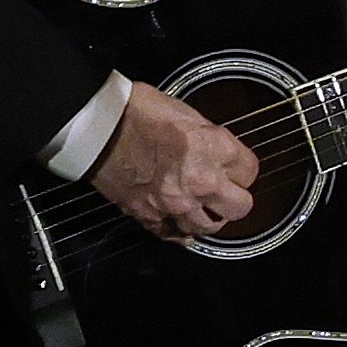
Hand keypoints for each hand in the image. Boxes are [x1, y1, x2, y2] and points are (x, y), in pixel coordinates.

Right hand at [88, 79, 257, 241]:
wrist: (96, 127)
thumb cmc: (136, 111)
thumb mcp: (186, 112)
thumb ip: (209, 136)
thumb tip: (218, 150)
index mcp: (215, 150)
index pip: (250, 171)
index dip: (242, 167)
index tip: (234, 165)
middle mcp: (202, 183)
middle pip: (241, 207)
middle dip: (236, 197)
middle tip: (226, 189)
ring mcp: (177, 204)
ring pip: (211, 227)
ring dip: (210, 216)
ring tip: (204, 206)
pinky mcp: (151, 216)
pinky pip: (175, 235)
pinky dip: (181, 232)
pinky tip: (183, 225)